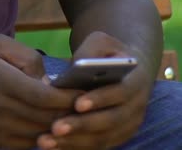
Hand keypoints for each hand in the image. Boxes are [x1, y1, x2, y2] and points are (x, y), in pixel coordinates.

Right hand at [0, 34, 81, 148]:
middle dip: (70, 114)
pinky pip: (26, 146)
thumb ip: (27, 56)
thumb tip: (49, 81)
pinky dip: (42, 140)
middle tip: (86, 107)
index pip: (46, 97)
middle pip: (47, 119)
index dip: (69, 98)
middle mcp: (1, 109)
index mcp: (3, 81)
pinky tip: (51, 130)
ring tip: (73, 119)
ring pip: (39, 135)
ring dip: (59, 129)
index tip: (84, 92)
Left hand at [37, 31, 153, 149]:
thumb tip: (79, 64)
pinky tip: (53, 147)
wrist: (125, 72)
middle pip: (110, 121)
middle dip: (82, 125)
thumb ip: (91, 50)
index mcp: (136, 82)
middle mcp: (136, 108)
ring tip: (46, 141)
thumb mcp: (102, 42)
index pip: (120, 93)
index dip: (100, 99)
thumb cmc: (108, 54)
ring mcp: (127, 126)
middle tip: (55, 127)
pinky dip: (74, 148)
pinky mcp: (115, 137)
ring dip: (74, 142)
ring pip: (102, 139)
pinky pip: (95, 146)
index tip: (77, 104)